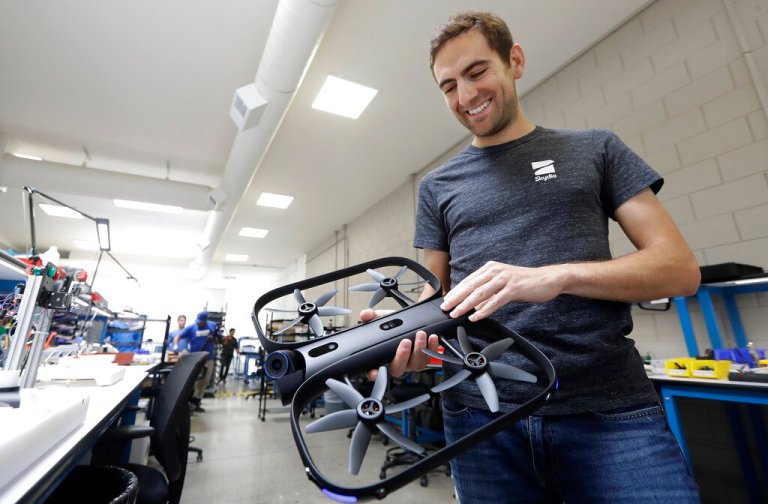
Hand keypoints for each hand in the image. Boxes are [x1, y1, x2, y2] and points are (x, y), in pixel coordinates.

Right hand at [360, 309, 439, 379]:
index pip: (375, 372)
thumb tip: (365, 314)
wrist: (410, 320)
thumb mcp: (382, 318)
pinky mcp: (424, 359)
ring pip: (416, 364)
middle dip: (402, 356)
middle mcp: (397, 364)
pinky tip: (432, 337)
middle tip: (405, 341)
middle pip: (398, 369)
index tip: (374, 371)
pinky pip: (429, 357)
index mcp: (382, 358)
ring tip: (420, 334)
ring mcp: (411, 363)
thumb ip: (372, 316)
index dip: (374, 374)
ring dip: (419, 349)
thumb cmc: (394, 324)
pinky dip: (432, 348)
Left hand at [440, 261, 565, 321]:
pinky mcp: (513, 289)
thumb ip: (488, 291)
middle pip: (471, 286)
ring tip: (456, 313)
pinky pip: (495, 301)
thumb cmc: (525, 282)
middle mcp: (495, 271)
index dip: (455, 291)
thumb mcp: (502, 283)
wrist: (547, 279)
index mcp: (490, 268)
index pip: (468, 280)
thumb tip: (474, 305)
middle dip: (456, 298)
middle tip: (445, 307)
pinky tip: (475, 316)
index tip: (446, 300)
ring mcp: (504, 279)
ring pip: (480, 293)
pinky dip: (483, 310)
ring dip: (466, 304)